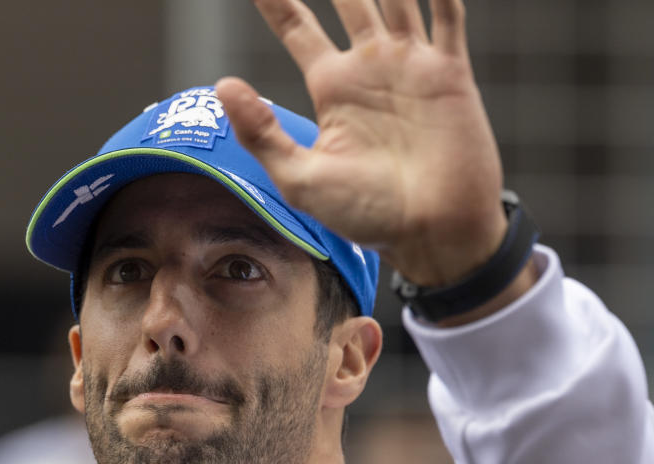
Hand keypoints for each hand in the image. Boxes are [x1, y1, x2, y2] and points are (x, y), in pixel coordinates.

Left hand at [218, 0, 507, 286]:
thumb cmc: (365, 214)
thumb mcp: (300, 178)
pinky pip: (448, 17)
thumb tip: (224, 85)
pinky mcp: (450, 74)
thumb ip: (262, 133)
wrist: (430, 232)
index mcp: (332, 87)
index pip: (297, 26)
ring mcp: (412, 66)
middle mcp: (371, 67)